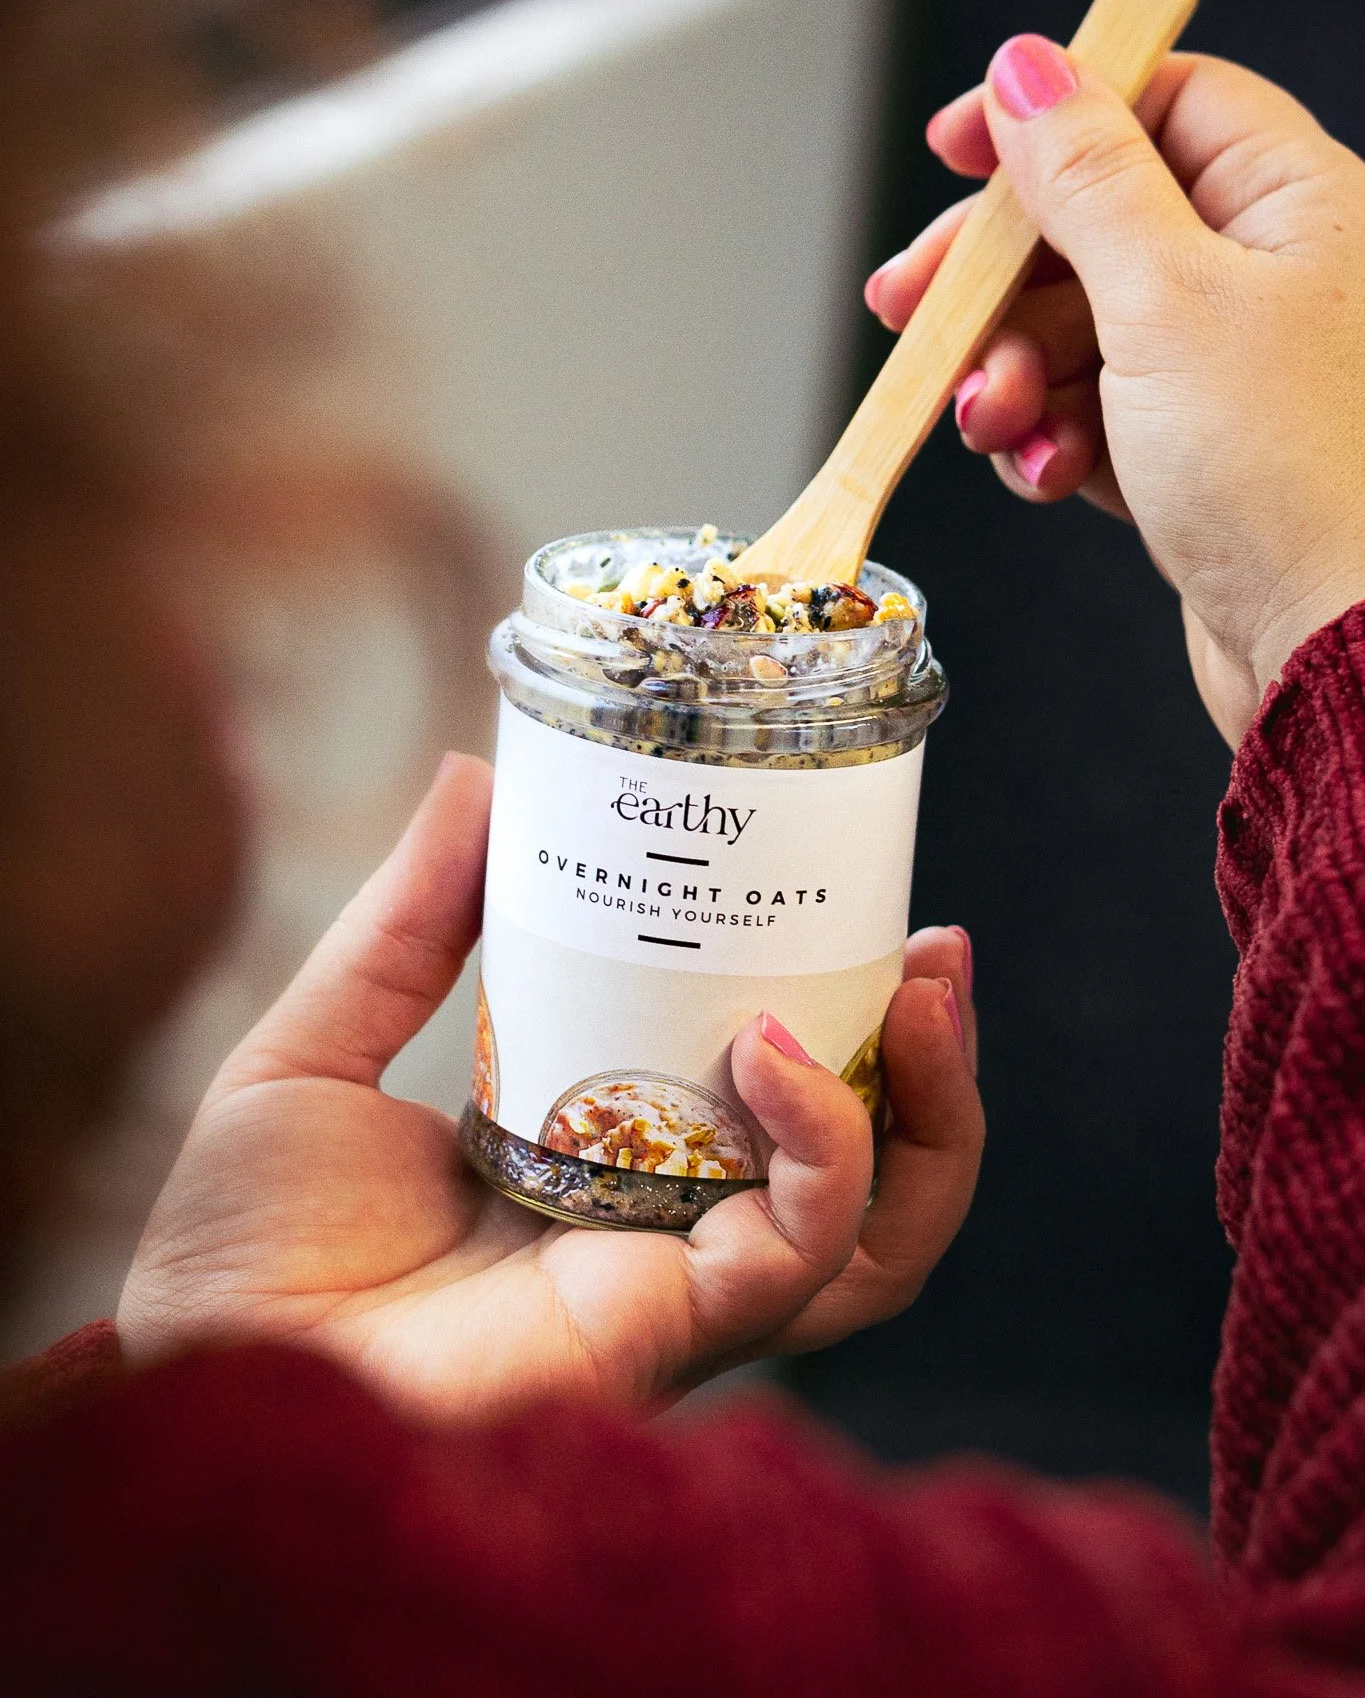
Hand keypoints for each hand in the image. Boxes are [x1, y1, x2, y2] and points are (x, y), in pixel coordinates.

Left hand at [118, 754, 982, 1423]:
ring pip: (879, 1225)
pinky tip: (772, 1051)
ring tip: (923, 985)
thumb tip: (473, 774)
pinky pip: (803, 1247)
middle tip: (935, 949)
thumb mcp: (327, 1042)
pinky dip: (824, 1145)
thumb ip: (411, 919)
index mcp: (607, 1169)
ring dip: (928, 1104)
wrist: (207, 1363)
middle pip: (865, 1171)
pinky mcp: (670, 1327)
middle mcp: (668, 1235)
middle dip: (930, 1066)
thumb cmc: (246, 1241)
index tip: (859, 904)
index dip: (838, 1013)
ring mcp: (679, 1286)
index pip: (770, 1104)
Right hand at [868, 40, 1364, 745]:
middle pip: (1093, 223)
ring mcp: (1230, 370)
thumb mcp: (1165, 297)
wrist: (1334, 652)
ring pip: (1076, 327)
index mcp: (1295, 201)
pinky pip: (1089, 412)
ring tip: (992, 418)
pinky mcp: (1194, 454)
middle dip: (994, 274)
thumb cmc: (1295, 475)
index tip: (956, 146)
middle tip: (912, 304)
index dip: (1050, 113)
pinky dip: (1050, 437)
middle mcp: (1269, 275)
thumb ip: (1087, 176)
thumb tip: (1029, 69)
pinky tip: (1050, 472)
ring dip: (1011, 371)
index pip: (1159, 101)